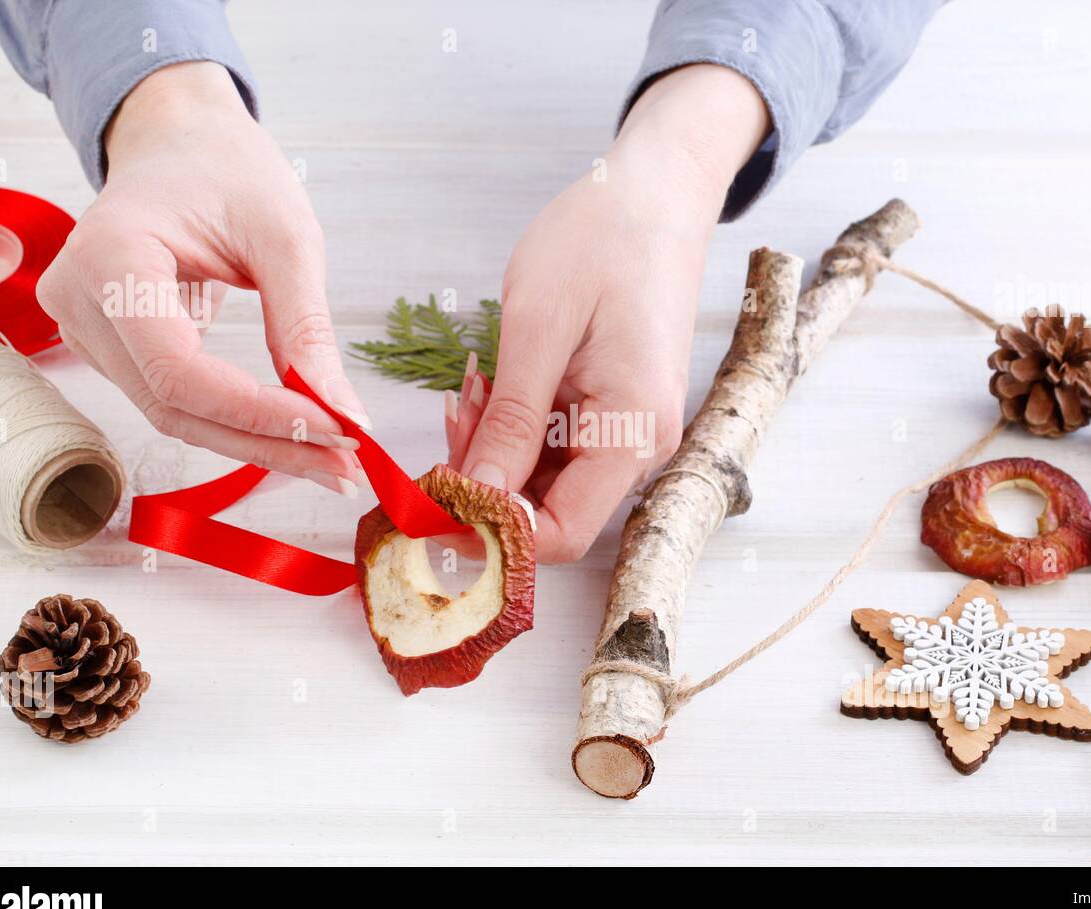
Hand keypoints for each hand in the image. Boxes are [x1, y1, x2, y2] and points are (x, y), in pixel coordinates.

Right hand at [36, 62, 368, 494]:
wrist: (179, 140)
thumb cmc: (229, 169)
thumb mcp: (285, 236)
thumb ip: (306, 327)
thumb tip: (344, 413)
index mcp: (110, 257)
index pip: (179, 371)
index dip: (259, 413)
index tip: (338, 430)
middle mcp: (77, 300)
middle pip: (174, 406)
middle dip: (268, 443)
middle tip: (348, 467)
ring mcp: (83, 328)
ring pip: (174, 415)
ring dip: (258, 444)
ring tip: (334, 460)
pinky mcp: (108, 347)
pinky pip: (173, 401)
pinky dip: (237, 422)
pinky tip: (296, 436)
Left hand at [446, 65, 768, 560]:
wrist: (654, 193)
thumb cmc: (603, 241)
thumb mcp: (539, 327)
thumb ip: (509, 421)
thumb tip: (477, 498)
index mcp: (632, 430)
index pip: (561, 533)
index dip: (494, 529)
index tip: (436, 494)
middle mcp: (638, 445)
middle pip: (548, 509)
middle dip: (485, 478)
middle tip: (453, 413)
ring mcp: (627, 430)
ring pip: (543, 480)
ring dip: (494, 450)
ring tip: (473, 387)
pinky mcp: (612, 412)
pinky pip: (552, 447)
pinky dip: (512, 429)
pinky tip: (493, 387)